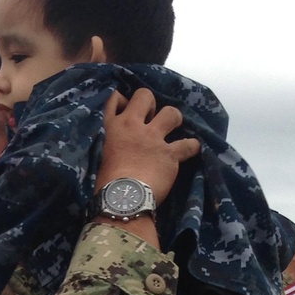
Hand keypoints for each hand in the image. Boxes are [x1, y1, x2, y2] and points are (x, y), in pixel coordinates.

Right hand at [96, 88, 199, 208]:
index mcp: (114, 127)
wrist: (123, 199)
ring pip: (171, 113)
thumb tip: (122, 149)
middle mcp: (134, 126)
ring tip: (174, 128)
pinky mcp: (170, 154)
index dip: (124, 100)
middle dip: (151, 104)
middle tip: (152, 118)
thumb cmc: (107, 184)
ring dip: (174, 119)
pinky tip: (192, 149)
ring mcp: (154, 138)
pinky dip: (191, 146)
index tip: (129, 110)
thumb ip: (114, 145)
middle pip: (145, 96)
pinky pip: (188, 144)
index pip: (115, 98)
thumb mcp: (103, 157)